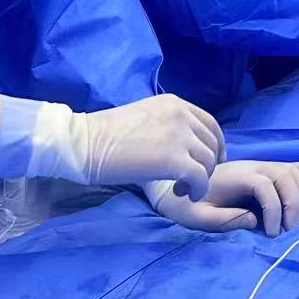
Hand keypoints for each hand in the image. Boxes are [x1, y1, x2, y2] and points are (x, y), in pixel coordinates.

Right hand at [72, 94, 224, 197]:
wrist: (84, 143)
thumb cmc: (106, 135)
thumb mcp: (145, 118)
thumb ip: (168, 126)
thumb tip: (185, 147)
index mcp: (174, 103)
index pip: (209, 123)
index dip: (215, 145)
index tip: (209, 162)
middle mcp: (181, 115)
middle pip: (212, 143)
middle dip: (208, 165)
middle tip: (190, 181)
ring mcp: (179, 136)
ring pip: (209, 161)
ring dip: (201, 179)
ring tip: (181, 189)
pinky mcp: (174, 159)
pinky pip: (200, 178)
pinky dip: (197, 190)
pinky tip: (183, 194)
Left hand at [153, 160, 298, 237]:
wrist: (176, 187)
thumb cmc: (186, 205)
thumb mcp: (198, 218)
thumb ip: (225, 219)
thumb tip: (255, 220)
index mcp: (236, 175)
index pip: (266, 184)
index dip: (274, 208)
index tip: (271, 233)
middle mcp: (252, 166)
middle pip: (286, 175)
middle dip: (294, 203)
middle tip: (289, 230)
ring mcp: (260, 167)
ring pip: (292, 172)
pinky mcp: (263, 172)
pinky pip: (291, 167)